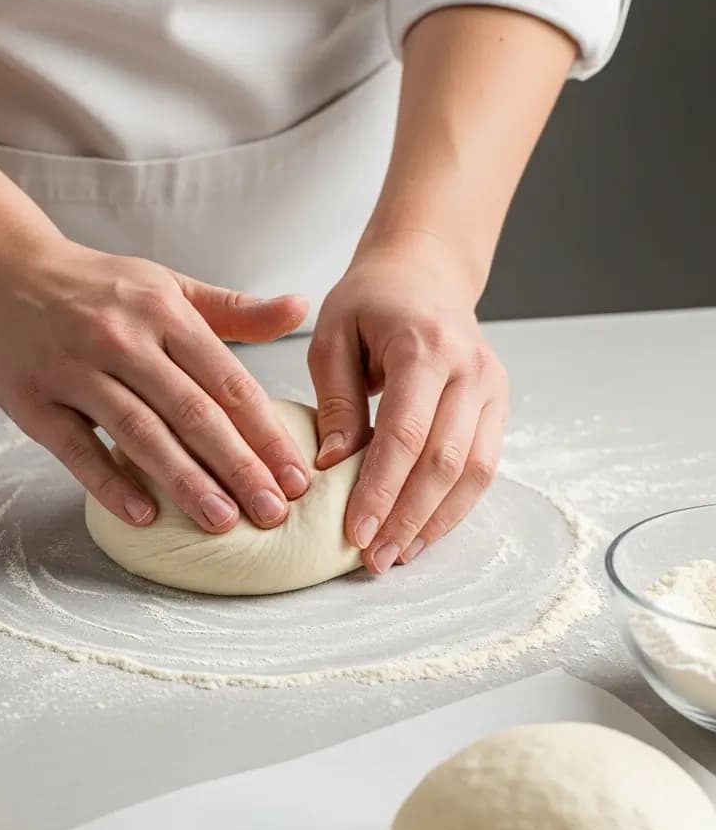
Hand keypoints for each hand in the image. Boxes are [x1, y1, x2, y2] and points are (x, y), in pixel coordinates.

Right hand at [0, 238, 311, 532]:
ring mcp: (75, 370)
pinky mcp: (35, 401)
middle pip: (192, 412)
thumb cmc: (99, 290)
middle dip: (238, 467)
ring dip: (185, 481)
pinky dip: (110, 483)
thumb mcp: (168, 287)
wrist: (1, 271)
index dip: (266, 433)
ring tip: (222, 521)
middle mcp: (122, 339)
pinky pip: (77, 449)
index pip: (227, 382)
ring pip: (140, 433)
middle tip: (273, 513)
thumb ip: (234, 310)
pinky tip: (145, 515)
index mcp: (164, 314)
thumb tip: (300, 309)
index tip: (298, 477)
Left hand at [308, 235, 507, 572]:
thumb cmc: (371, 302)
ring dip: (434, 522)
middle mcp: (468, 369)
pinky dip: (453, 507)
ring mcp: (491, 388)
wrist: (425, 271)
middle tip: (373, 558)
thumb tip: (331, 466)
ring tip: (396, 555)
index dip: (381, 489)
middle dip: (407, 517)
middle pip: (444, 461)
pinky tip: (420, 533)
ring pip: (473, 472)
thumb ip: (336, 400)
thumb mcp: (332, 336)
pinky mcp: (498, 407)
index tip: (355, 532)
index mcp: (424, 346)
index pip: (406, 433)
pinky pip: (483, 468)